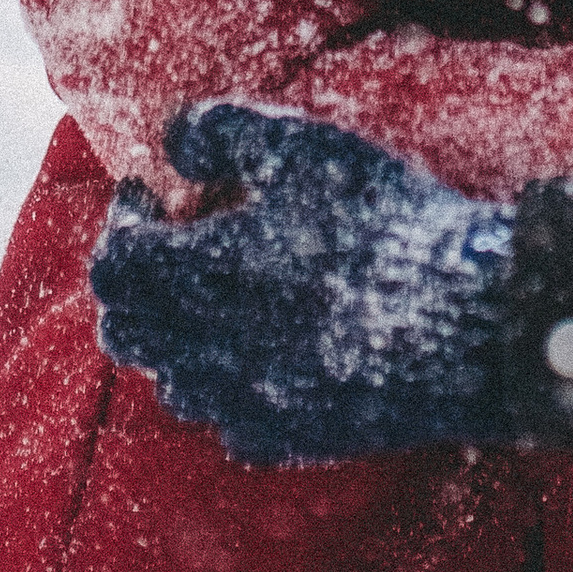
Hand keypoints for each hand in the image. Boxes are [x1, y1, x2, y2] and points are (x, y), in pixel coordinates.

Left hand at [89, 102, 517, 463]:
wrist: (462, 321)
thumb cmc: (379, 222)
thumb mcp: (302, 148)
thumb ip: (222, 132)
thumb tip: (172, 138)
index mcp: (197, 276)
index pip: (111, 263)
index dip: (121, 222)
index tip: (150, 194)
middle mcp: (204, 350)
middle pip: (124, 330)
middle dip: (134, 283)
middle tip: (169, 246)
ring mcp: (243, 403)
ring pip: (168, 383)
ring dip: (173, 339)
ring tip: (214, 298)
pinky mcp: (287, 440)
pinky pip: (224, 424)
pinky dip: (222, 389)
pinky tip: (260, 355)